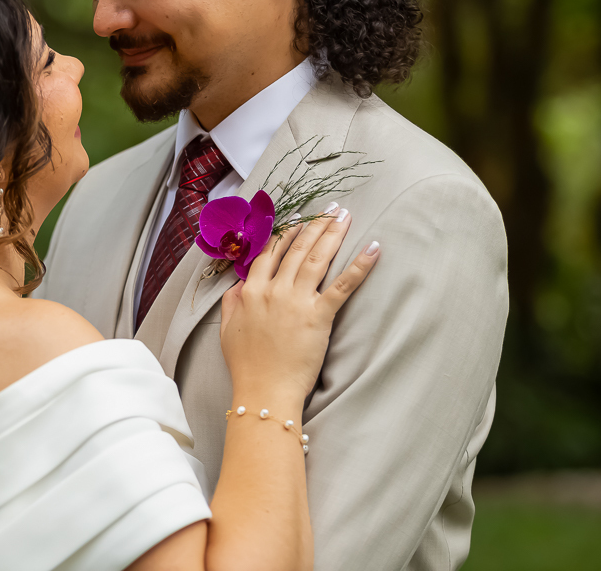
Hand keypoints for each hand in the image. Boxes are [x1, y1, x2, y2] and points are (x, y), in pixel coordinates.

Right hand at [220, 206, 378, 403]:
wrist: (264, 390)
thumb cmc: (246, 365)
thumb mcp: (228, 328)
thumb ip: (232, 300)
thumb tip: (240, 283)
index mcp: (251, 290)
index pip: (269, 252)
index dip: (285, 232)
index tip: (297, 218)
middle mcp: (274, 289)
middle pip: (296, 248)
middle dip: (313, 225)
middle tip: (328, 208)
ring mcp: (297, 300)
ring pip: (316, 258)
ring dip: (332, 233)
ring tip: (344, 215)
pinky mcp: (319, 316)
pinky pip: (343, 285)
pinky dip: (360, 265)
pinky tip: (373, 248)